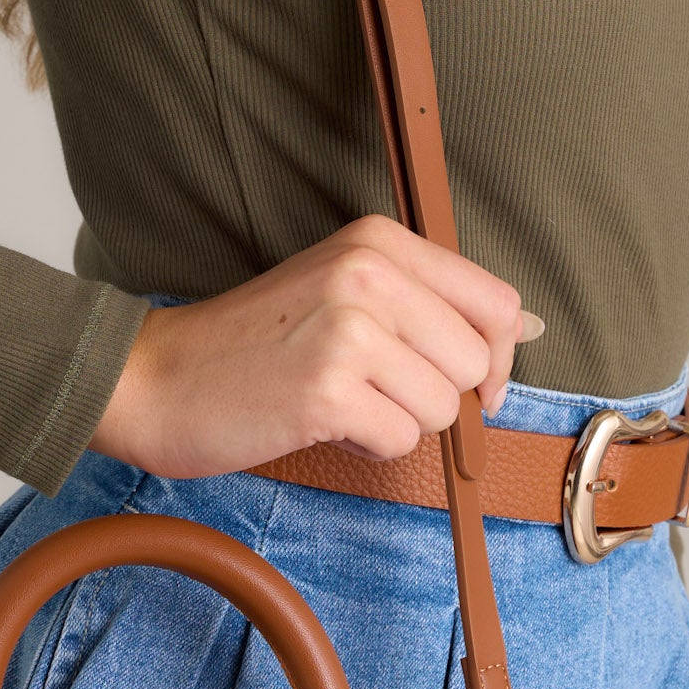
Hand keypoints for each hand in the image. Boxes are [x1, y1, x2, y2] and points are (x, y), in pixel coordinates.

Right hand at [88, 216, 543, 477]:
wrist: (156, 379)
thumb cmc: (251, 345)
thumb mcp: (341, 290)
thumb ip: (431, 301)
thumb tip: (532, 326)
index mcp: (378, 241)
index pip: (496, 302)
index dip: (494, 356)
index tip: (465, 381)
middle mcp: (369, 273)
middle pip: (473, 363)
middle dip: (434, 394)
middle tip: (370, 389)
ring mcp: (349, 330)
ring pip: (441, 408)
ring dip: (397, 422)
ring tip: (338, 401)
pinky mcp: (328, 389)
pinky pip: (399, 441)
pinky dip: (366, 446)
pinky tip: (320, 421)